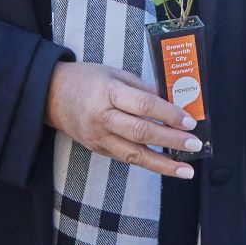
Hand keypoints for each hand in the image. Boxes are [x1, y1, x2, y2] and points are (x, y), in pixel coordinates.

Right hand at [46, 60, 199, 179]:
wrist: (50, 95)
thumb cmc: (87, 80)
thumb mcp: (116, 74)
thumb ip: (143, 89)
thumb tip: (174, 102)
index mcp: (108, 93)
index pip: (144, 106)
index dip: (169, 114)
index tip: (189, 121)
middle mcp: (102, 118)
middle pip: (142, 132)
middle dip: (172, 140)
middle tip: (195, 144)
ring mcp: (99, 137)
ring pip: (135, 155)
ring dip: (164, 164)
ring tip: (187, 170)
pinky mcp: (98, 149)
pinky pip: (126, 158)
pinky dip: (148, 163)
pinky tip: (167, 166)